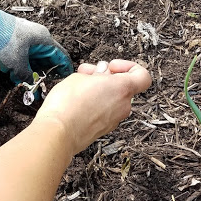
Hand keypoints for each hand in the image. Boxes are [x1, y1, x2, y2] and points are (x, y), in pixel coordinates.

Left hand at [0, 0, 72, 82]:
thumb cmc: (2, 39)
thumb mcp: (17, 63)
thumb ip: (27, 76)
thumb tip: (31, 85)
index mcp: (43, 40)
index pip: (60, 55)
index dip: (64, 68)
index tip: (65, 79)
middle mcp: (36, 39)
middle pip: (45, 59)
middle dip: (43, 74)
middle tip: (42, 87)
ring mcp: (24, 41)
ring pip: (32, 60)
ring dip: (29, 72)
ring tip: (27, 84)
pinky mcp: (13, 44)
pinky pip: (21, 58)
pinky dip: (19, 67)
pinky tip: (14, 76)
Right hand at [34, 59, 150, 154]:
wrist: (58, 133)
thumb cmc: (68, 105)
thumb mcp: (79, 77)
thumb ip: (96, 74)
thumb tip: (102, 74)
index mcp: (122, 89)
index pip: (143, 76)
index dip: (129, 67)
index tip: (111, 66)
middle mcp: (123, 106)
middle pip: (122, 87)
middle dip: (105, 77)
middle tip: (88, 73)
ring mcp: (114, 120)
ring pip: (112, 99)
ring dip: (99, 90)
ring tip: (77, 86)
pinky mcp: (103, 129)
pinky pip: (104, 112)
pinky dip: (95, 104)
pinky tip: (77, 101)